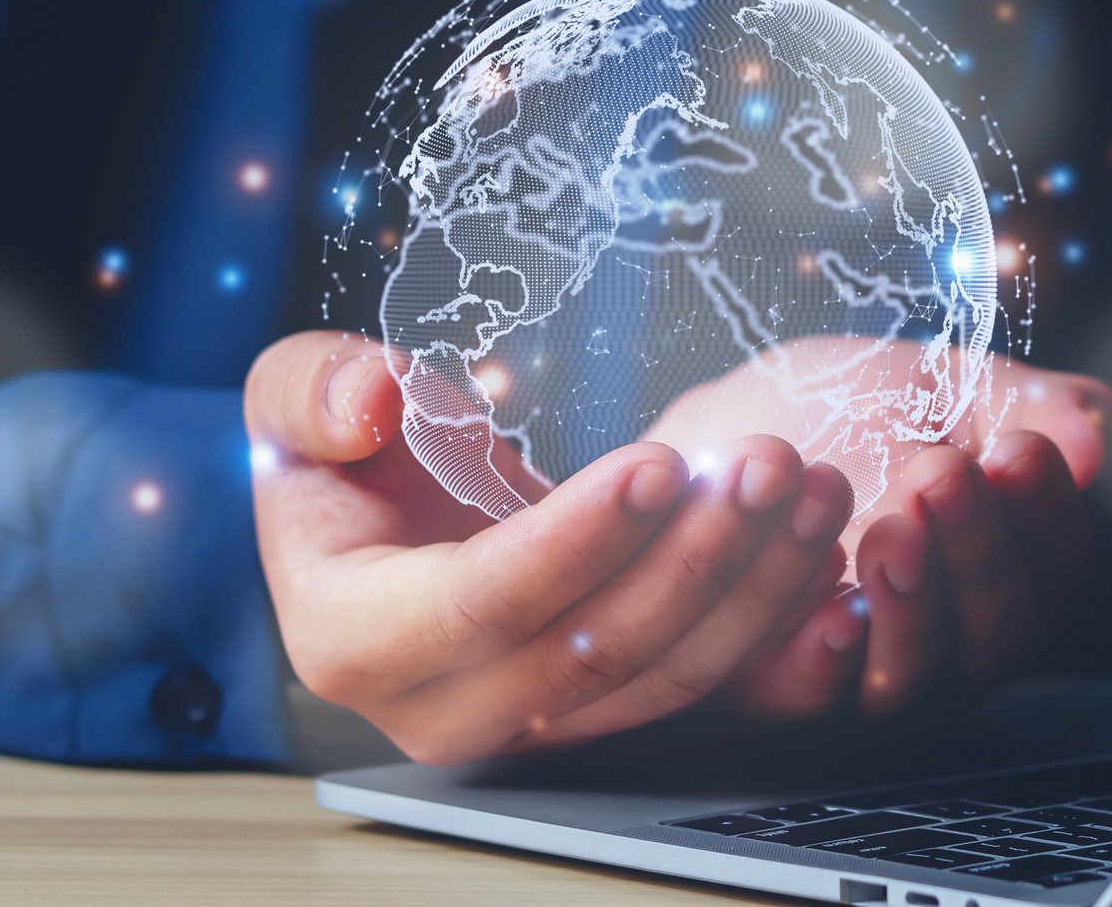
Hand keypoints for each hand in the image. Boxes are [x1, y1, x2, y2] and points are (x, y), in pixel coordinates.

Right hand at [244, 331, 854, 763]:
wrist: (383, 522)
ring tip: (812, 489)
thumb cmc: (344, 460)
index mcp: (356, 641)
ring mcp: (532, 720)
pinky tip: (815, 548)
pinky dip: (766, 615)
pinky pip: (699, 677)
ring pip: (664, 673)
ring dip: (754, 583)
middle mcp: (446, 707)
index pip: (481, 604)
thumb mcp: (295, 399)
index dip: (575, 540)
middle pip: (595, 652)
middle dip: (695, 555)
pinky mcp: (602, 709)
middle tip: (770, 463)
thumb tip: (373, 402)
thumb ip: (314, 391)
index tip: (656, 463)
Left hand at [645, 339, 1111, 718]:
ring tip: (889, 526)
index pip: (1056, 571)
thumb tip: (1095, 435)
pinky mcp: (773, 682)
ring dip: (913, 603)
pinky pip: (809, 697)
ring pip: (916, 675)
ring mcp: (862, 667)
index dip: (1047, 516)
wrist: (722, 421)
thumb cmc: (848, 408)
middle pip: (998, 633)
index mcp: (1001, 567)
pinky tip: (829, 603)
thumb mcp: (943, 384)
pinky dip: (822, 659)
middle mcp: (946, 634)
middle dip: (979, 552)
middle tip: (943, 476)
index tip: (1018, 448)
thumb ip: (1022, 405)